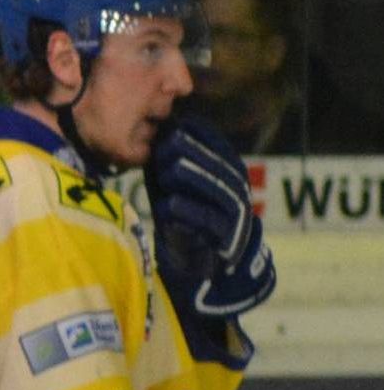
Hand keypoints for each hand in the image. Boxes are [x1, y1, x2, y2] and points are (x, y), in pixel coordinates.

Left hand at [148, 115, 275, 320]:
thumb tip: (154, 134)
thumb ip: (168, 167)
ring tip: (169, 166)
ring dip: (192, 177)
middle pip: (217, 166)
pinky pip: (206, 224)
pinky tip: (170, 205)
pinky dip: (189, 214)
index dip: (199, 134)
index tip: (176, 122)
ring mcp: (233, 216)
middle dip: (193, 151)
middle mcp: (236, 191)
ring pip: (216, 191)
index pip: (218, 147)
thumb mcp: (176, 190)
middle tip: (167, 138)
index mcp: (229, 174)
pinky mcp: (222, 240)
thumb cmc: (188, 222)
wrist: (206, 268)